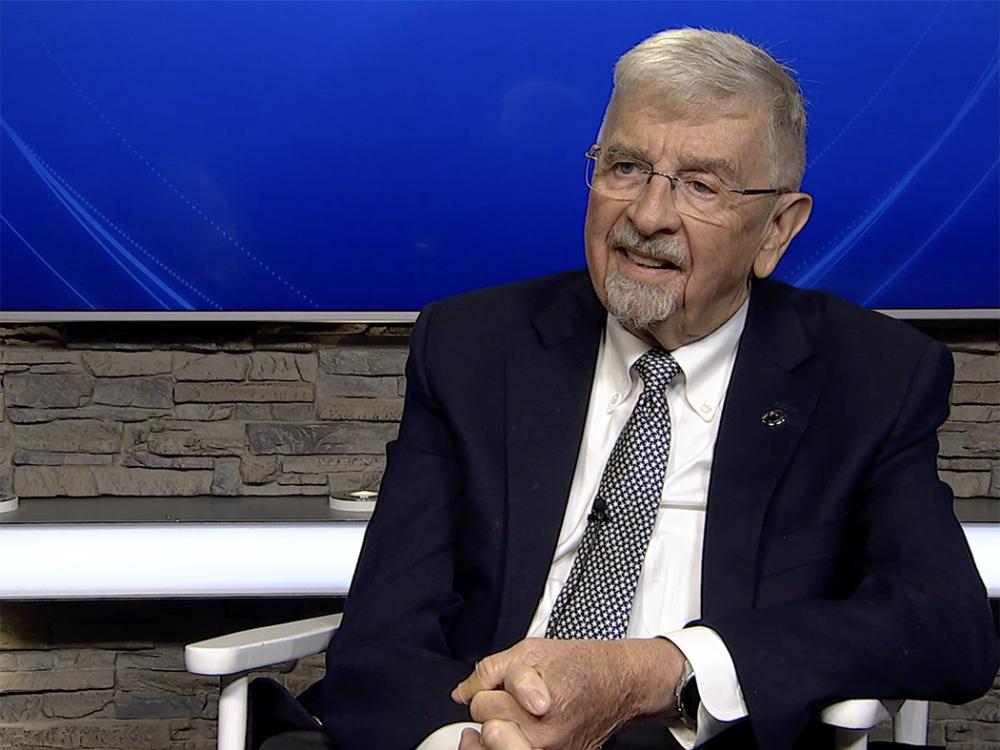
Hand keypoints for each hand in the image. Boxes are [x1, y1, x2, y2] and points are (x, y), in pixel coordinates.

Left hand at [451, 638, 683, 749]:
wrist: (619, 684)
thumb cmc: (580, 665)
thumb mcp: (531, 651)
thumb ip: (491, 669)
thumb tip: (463, 692)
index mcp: (541, 702)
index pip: (483, 703)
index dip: (488, 688)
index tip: (502, 684)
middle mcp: (547, 735)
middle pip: (488, 726)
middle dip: (492, 707)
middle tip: (510, 697)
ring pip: (497, 746)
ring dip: (498, 729)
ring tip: (511, 716)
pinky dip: (508, 743)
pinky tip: (514, 730)